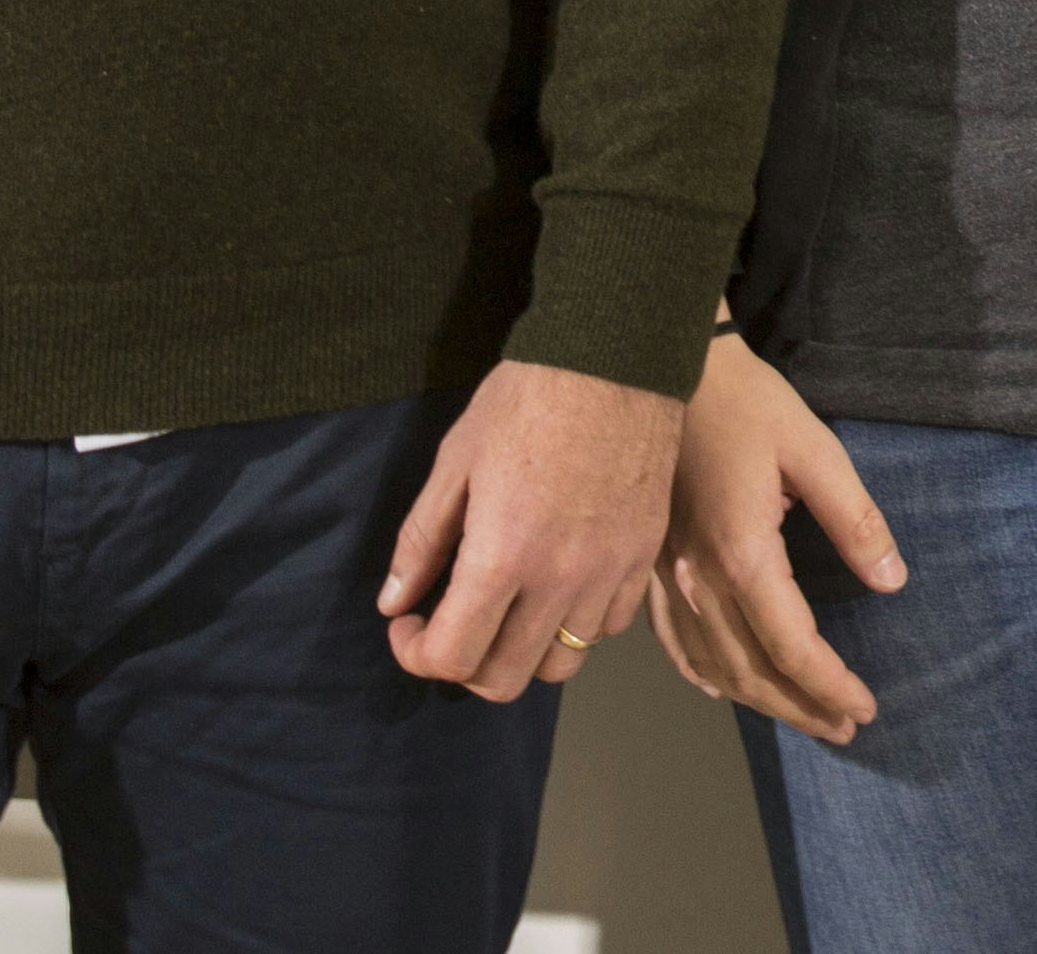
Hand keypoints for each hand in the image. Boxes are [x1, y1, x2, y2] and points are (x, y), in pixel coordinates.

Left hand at [378, 358, 686, 702]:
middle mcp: (559, 580)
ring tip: (507, 611)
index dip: (415, 654)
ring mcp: (608, 574)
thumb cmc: (525, 400)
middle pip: (504, 679)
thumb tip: (394, 603)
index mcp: (502, 557)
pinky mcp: (642, 558)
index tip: (408, 622)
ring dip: (522, 652)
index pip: (451, 657)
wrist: (614, 358)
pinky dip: (575, 624)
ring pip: (561, 664)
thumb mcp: (454, 462)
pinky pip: (608, 626)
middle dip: (463, 666)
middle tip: (450, 625)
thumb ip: (422, 541)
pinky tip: (557, 586)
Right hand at [643, 328, 898, 742]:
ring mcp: (666, 578)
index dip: (831, 685)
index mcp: (743, 554)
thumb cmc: (748, 402)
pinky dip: (702, 674)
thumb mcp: (816, 449)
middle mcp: (698, 580)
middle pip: (751, 671)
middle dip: (801, 708)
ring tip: (802, 717)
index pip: (793, 647)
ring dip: (759, 701)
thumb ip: (855, 520)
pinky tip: (722, 687)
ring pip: (711, 665)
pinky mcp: (650, 567)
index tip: (866, 707)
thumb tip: (892, 581)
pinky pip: (672, 642)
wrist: (668, 368)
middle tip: (846, 728)